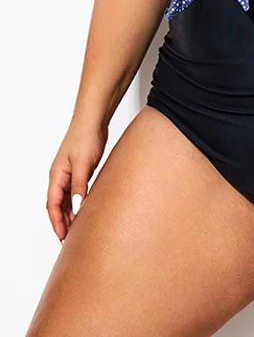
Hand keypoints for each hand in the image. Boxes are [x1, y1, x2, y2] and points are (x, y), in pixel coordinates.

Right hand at [46, 117, 107, 243]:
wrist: (94, 120)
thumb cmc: (85, 136)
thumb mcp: (82, 164)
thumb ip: (79, 186)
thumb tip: (77, 208)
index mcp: (56, 176)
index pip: (53, 205)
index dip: (57, 222)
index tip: (63, 237)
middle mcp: (60, 176)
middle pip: (58, 205)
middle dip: (62, 222)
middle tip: (70, 240)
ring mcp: (70, 174)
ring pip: (67, 200)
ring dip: (70, 214)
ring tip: (78, 230)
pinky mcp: (80, 170)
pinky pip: (76, 192)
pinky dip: (79, 203)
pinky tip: (86, 210)